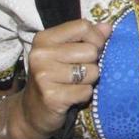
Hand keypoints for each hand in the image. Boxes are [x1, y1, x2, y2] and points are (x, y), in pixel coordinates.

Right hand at [8, 19, 110, 138]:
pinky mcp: (51, 97)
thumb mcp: (67, 53)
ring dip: (89, 80)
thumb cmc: (54, 77)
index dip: (95, 38)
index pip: (83, 26)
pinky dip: (84, 95)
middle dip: (92, 63)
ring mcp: (44, 76)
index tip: (91, 49)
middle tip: (78, 72)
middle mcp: (41, 55)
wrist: (31, 113)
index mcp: (44, 39)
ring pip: (92, 71)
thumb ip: (88, 38)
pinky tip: (71, 97)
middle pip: (91, 50)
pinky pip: (86, 91)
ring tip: (73, 84)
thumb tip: (107, 27)